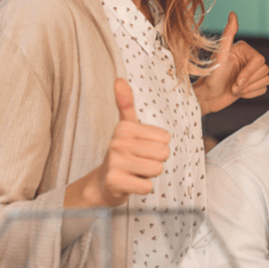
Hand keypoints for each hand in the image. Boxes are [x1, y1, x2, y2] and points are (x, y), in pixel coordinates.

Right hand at [94, 79, 170, 206]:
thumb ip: (126, 104)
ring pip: (157, 169)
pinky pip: (147, 186)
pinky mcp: (115, 182)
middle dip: (155, 161)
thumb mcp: (125, 127)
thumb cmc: (121, 154)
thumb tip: (119, 79)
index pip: (165, 139)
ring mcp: (115, 162)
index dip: (157, 147)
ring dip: (149, 175)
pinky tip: (130, 183)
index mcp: (125, 128)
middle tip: (139, 162)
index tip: (141, 149)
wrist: (103, 183)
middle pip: (163, 154)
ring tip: (135, 172)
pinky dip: (142, 188)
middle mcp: (117, 143)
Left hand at [195, 12, 268, 113]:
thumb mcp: (220, 54)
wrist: (208, 97)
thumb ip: (228, 33)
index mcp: (244, 50)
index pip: (260, 60)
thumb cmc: (211, 75)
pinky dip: (251, 94)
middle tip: (234, 86)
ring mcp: (252, 72)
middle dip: (248, 82)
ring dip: (249, 88)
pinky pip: (264, 89)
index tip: (237, 80)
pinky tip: (239, 93)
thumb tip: (232, 13)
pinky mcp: (254, 85)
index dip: (249, 72)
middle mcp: (249, 59)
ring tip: (235, 89)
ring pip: (266, 80)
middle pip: (265, 70)